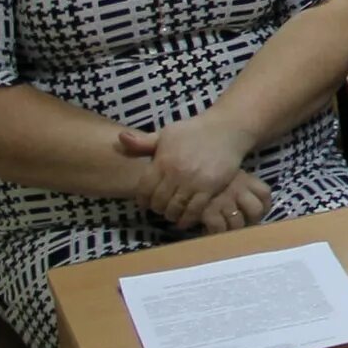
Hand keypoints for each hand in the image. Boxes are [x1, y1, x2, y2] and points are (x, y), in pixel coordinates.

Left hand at [119, 112, 257, 225]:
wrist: (226, 129)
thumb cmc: (193, 131)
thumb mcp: (166, 133)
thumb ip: (143, 142)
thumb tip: (120, 138)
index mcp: (162, 161)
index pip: (144, 190)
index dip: (142, 200)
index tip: (146, 202)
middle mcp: (176, 173)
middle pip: (158, 202)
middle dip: (157, 208)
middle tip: (161, 208)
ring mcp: (194, 182)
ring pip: (175, 209)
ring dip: (171, 215)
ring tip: (172, 213)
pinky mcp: (210, 188)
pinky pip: (194, 211)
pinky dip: (187, 219)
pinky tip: (185, 219)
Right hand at [192, 171, 272, 236]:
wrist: (185, 173)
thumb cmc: (206, 173)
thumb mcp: (226, 173)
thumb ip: (239, 184)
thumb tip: (245, 205)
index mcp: (245, 179)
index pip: (264, 193)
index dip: (265, 206)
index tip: (258, 214)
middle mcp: (238, 190)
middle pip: (256, 211)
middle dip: (250, 222)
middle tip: (241, 227)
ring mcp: (224, 201)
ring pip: (238, 223)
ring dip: (233, 231)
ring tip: (225, 232)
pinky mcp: (209, 212)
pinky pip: (219, 228)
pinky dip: (215, 233)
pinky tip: (208, 231)